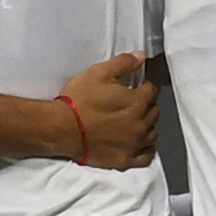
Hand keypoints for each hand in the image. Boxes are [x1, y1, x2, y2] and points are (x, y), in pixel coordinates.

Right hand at [58, 52, 157, 167]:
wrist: (62, 128)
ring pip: (152, 133)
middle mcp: (141, 124)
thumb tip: (141, 57)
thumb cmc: (79, 100)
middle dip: (147, 104)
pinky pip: (146, 156)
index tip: (141, 83)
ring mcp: (134, 144)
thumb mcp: (100, 73)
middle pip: (154, 111)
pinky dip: (147, 148)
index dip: (147, 84)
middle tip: (135, 100)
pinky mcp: (125, 159)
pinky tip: (142, 142)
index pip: (153, 90)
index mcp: (137, 102)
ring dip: (147, 125)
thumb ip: (124, 63)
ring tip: (137, 120)